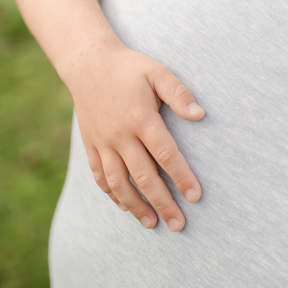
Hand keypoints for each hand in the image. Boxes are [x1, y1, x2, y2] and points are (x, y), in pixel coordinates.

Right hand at [64, 39, 204, 230]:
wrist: (87, 63)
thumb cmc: (129, 68)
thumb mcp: (157, 72)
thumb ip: (179, 93)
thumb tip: (200, 115)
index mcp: (140, 118)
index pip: (165, 154)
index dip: (181, 177)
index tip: (196, 196)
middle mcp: (120, 135)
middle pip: (144, 177)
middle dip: (163, 203)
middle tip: (179, 224)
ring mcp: (102, 142)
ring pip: (118, 183)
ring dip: (135, 206)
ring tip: (152, 224)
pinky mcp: (90, 145)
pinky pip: (99, 176)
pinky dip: (112, 194)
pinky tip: (125, 206)